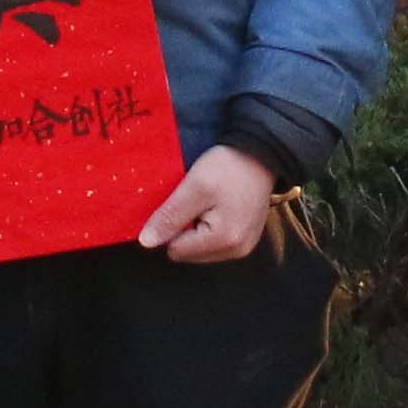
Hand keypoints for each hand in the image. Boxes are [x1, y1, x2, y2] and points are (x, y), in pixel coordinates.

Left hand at [137, 146, 272, 265]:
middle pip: (189, 253)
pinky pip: (215, 243)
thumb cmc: (228, 168)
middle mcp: (236, 251)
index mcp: (223, 241)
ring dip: (197, 229)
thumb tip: (146, 242)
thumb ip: (170, 217)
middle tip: (196, 201)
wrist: (262, 154)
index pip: (176, 249)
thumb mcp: (194, 187)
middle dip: (185, 229)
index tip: (184, 203)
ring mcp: (243, 248)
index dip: (172, 226)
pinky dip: (210, 228)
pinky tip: (217, 207)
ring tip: (208, 203)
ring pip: (200, 249)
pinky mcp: (246, 240)